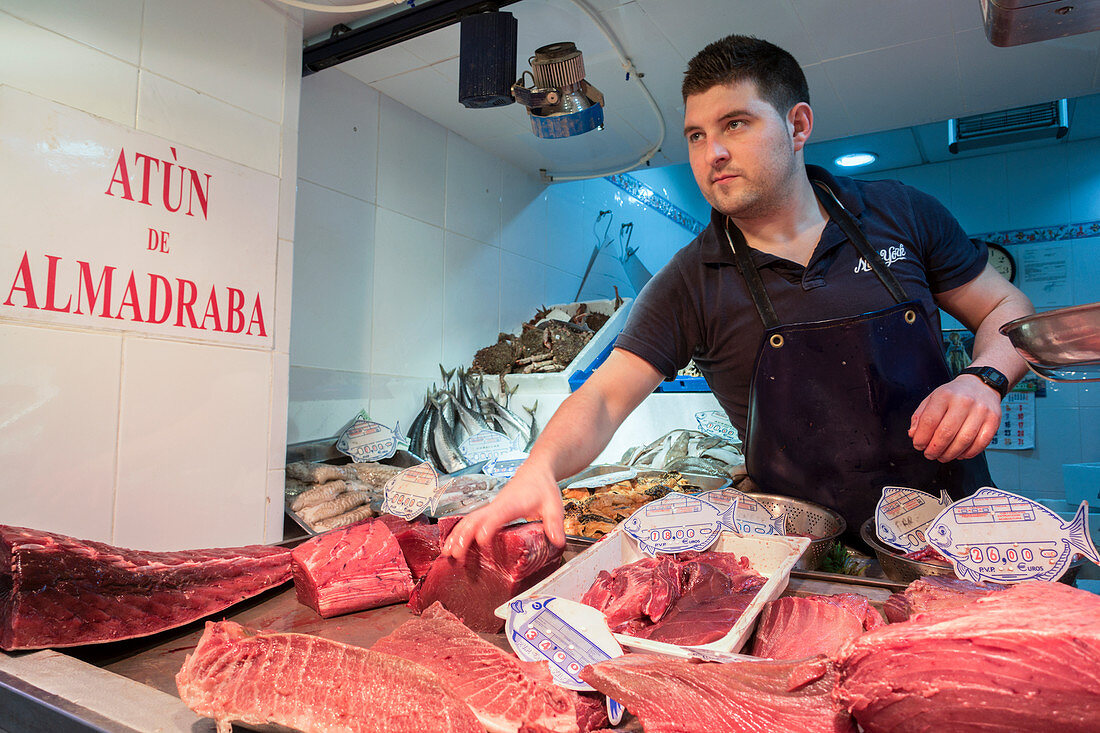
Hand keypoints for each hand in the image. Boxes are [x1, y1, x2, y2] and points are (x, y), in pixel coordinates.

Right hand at [441, 461, 565, 561]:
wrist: (536, 471)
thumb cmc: (542, 487)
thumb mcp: (554, 505)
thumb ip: (554, 523)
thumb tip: (558, 541)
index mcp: (512, 503)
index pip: (498, 515)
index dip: (489, 526)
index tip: (482, 539)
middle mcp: (498, 505)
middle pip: (476, 519)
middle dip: (464, 536)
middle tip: (455, 553)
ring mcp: (492, 508)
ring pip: (470, 520)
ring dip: (457, 535)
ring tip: (447, 552)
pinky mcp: (490, 511)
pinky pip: (472, 521)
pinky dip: (460, 532)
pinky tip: (453, 544)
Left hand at [908, 375, 1001, 461]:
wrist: (981, 385)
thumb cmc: (953, 395)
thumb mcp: (932, 398)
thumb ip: (920, 416)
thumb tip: (913, 435)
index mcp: (945, 394)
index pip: (930, 420)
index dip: (922, 437)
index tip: (918, 445)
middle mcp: (964, 401)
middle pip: (946, 433)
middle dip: (935, 449)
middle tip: (929, 455)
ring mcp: (981, 411)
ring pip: (964, 440)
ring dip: (950, 454)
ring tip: (942, 456)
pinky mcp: (994, 420)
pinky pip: (981, 443)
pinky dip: (968, 453)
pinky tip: (959, 454)